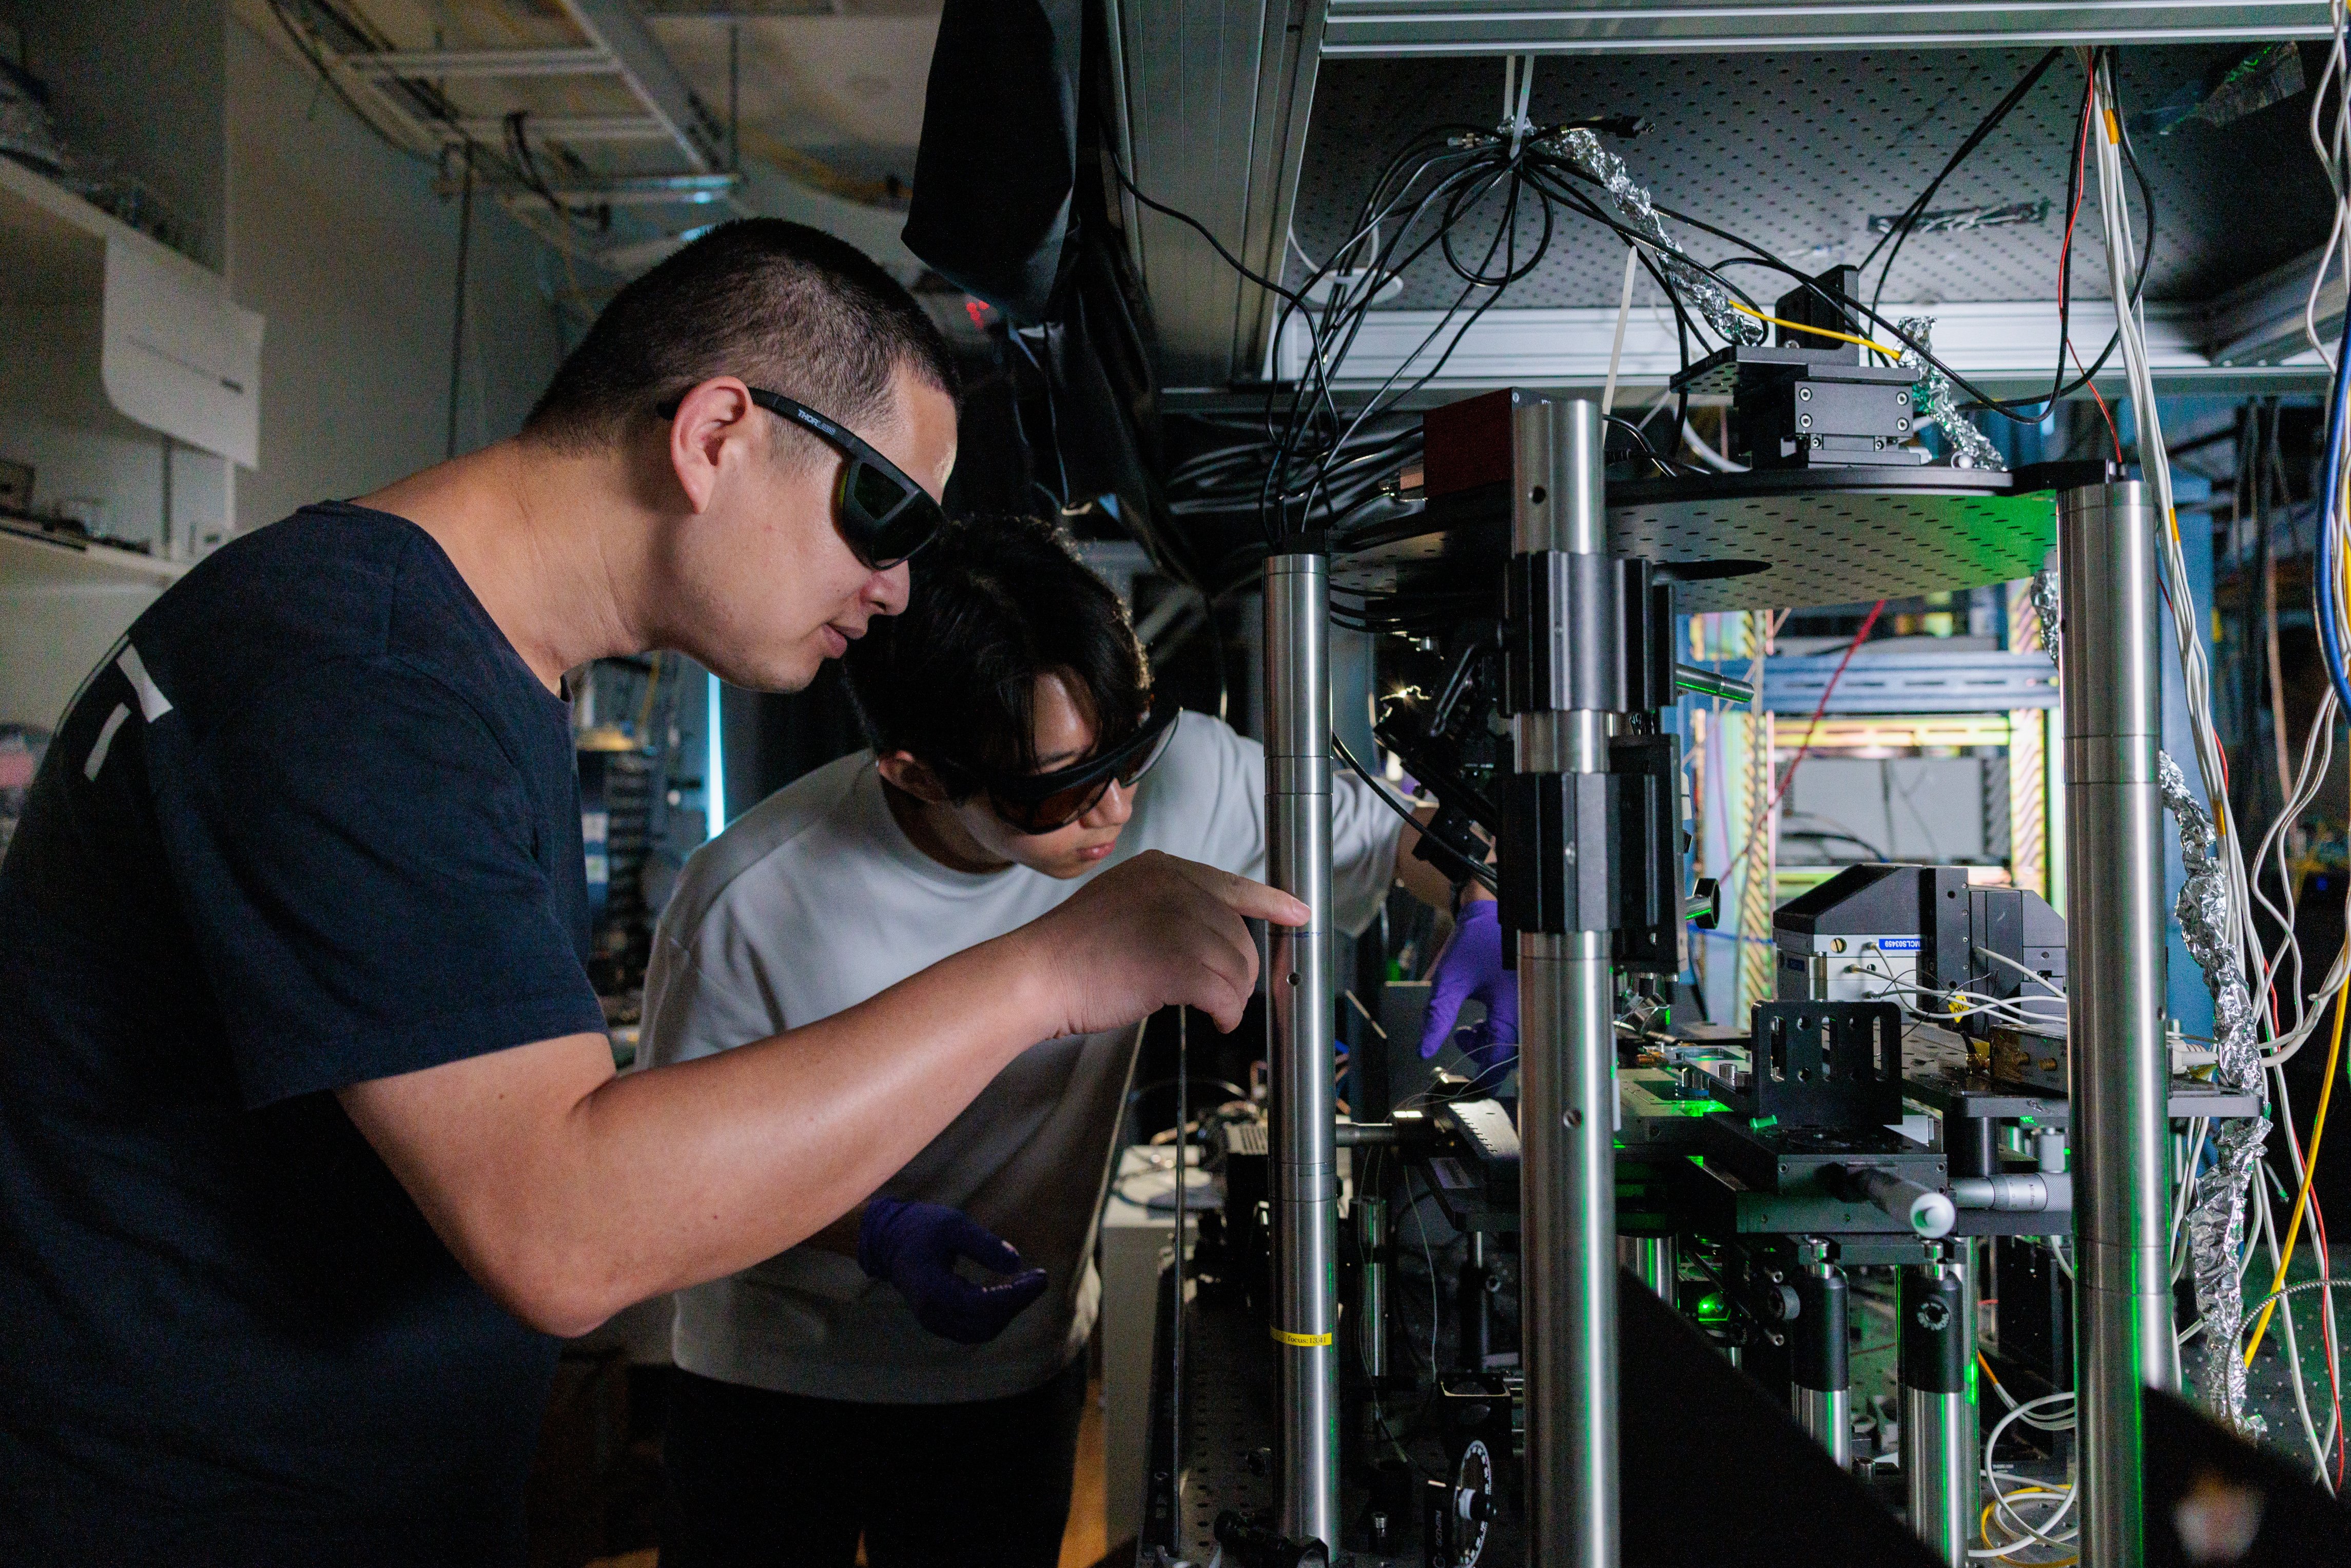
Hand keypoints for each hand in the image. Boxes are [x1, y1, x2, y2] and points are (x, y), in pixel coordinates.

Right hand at [858, 1198, 1049, 1344]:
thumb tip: (1017, 1263)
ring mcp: (935, 1322)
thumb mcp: (954, 1225)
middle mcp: (933, 1314)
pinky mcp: (940, 1321)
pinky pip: (974, 1326)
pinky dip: (996, 1312)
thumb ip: (984, 1244)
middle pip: (987, 1324)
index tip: (1042, 1277)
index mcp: (933, 1291)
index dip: (1018, 1295)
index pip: (985, 1305)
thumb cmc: (923, 1228)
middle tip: (1039, 1278)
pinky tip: (1010, 1290)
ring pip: (982, 1330)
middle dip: (1017, 1303)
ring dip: (1009, 1311)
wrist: (890, 1241)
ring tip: (1028, 1283)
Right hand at [1018, 850, 1308, 1035]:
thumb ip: (1168, 908)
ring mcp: (1173, 921)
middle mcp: (1172, 886)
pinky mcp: (1172, 961)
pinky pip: (1224, 992)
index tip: (1298, 913)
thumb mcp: (1124, 904)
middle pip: (1238, 933)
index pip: (1232, 883)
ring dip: (1233, 995)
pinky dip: (1227, 1012)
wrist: (1036, 975)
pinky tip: (1217, 1021)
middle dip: (1241, 970)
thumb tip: (1213, 936)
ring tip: (1214, 1009)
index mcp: (1161, 869)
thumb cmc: (1073, 953)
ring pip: (1236, 964)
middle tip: (1224, 995)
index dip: (1271, 901)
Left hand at [1418, 899, 1518, 1072]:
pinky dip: (1496, 1031)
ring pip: (1513, 1042)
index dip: (1484, 1075)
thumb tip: (1424, 1049)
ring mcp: (1532, 1002)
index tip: (1470, 1084)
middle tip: (1461, 1039)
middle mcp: (1529, 1007)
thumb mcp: (1448, 980)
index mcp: (1514, 1007)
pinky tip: (1480, 1022)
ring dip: (1488, 1042)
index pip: (1502, 1058)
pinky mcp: (1530, 998)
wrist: (1488, 913)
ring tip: (1467, 1031)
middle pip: (1510, 1053)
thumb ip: (1436, 1017)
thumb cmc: (1474, 941)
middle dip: (1482, 1053)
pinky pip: (1517, 1027)